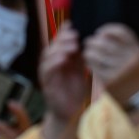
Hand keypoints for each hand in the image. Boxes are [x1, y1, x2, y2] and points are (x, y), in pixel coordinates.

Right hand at [39, 23, 88, 138]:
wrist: (74, 114)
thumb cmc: (81, 93)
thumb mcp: (86, 72)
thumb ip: (85, 59)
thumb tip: (91, 43)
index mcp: (62, 60)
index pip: (59, 41)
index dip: (62, 32)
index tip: (71, 24)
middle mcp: (53, 65)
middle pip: (52, 45)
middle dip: (62, 39)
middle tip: (74, 36)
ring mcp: (48, 74)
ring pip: (47, 55)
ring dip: (58, 49)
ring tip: (71, 46)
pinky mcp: (47, 84)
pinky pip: (47, 70)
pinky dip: (53, 63)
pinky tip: (63, 59)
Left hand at [83, 23, 138, 105]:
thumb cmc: (135, 75)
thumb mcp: (137, 58)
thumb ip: (125, 46)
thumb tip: (102, 35)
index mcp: (137, 50)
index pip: (121, 32)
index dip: (107, 29)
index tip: (99, 32)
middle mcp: (130, 59)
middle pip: (105, 42)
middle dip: (93, 40)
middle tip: (88, 41)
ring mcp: (120, 71)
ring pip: (97, 54)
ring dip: (88, 51)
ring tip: (86, 51)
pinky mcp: (111, 81)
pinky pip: (95, 67)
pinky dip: (89, 62)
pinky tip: (88, 62)